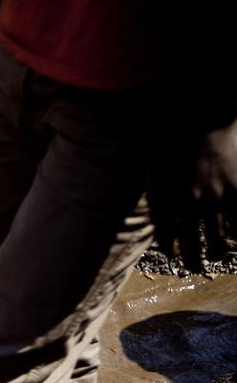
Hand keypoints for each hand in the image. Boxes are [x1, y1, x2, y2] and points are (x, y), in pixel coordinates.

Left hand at [149, 120, 236, 272]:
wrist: (201, 114)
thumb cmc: (172, 137)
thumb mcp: (154, 168)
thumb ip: (157, 195)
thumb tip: (162, 217)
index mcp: (163, 201)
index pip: (164, 239)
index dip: (170, 250)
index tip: (173, 254)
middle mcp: (187, 206)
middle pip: (190, 249)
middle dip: (192, 263)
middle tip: (194, 268)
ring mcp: (215, 200)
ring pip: (218, 243)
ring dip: (217, 253)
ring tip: (217, 255)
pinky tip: (235, 237)